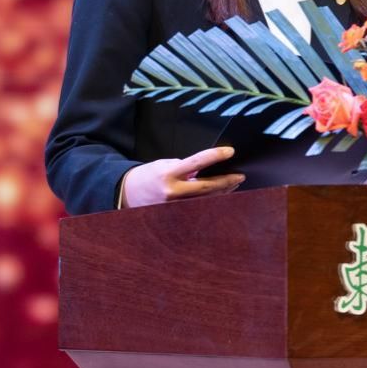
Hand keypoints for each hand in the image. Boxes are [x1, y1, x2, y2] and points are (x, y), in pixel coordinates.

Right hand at [119, 146, 243, 207]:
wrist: (126, 194)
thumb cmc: (147, 176)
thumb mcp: (164, 164)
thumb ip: (184, 167)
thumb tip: (205, 169)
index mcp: (169, 173)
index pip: (197, 162)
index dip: (215, 156)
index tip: (229, 152)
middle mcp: (173, 191)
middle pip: (207, 187)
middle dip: (226, 181)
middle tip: (240, 176)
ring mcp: (175, 206)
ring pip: (206, 200)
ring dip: (222, 192)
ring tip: (234, 184)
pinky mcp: (176, 216)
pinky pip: (199, 208)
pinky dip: (211, 202)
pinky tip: (220, 196)